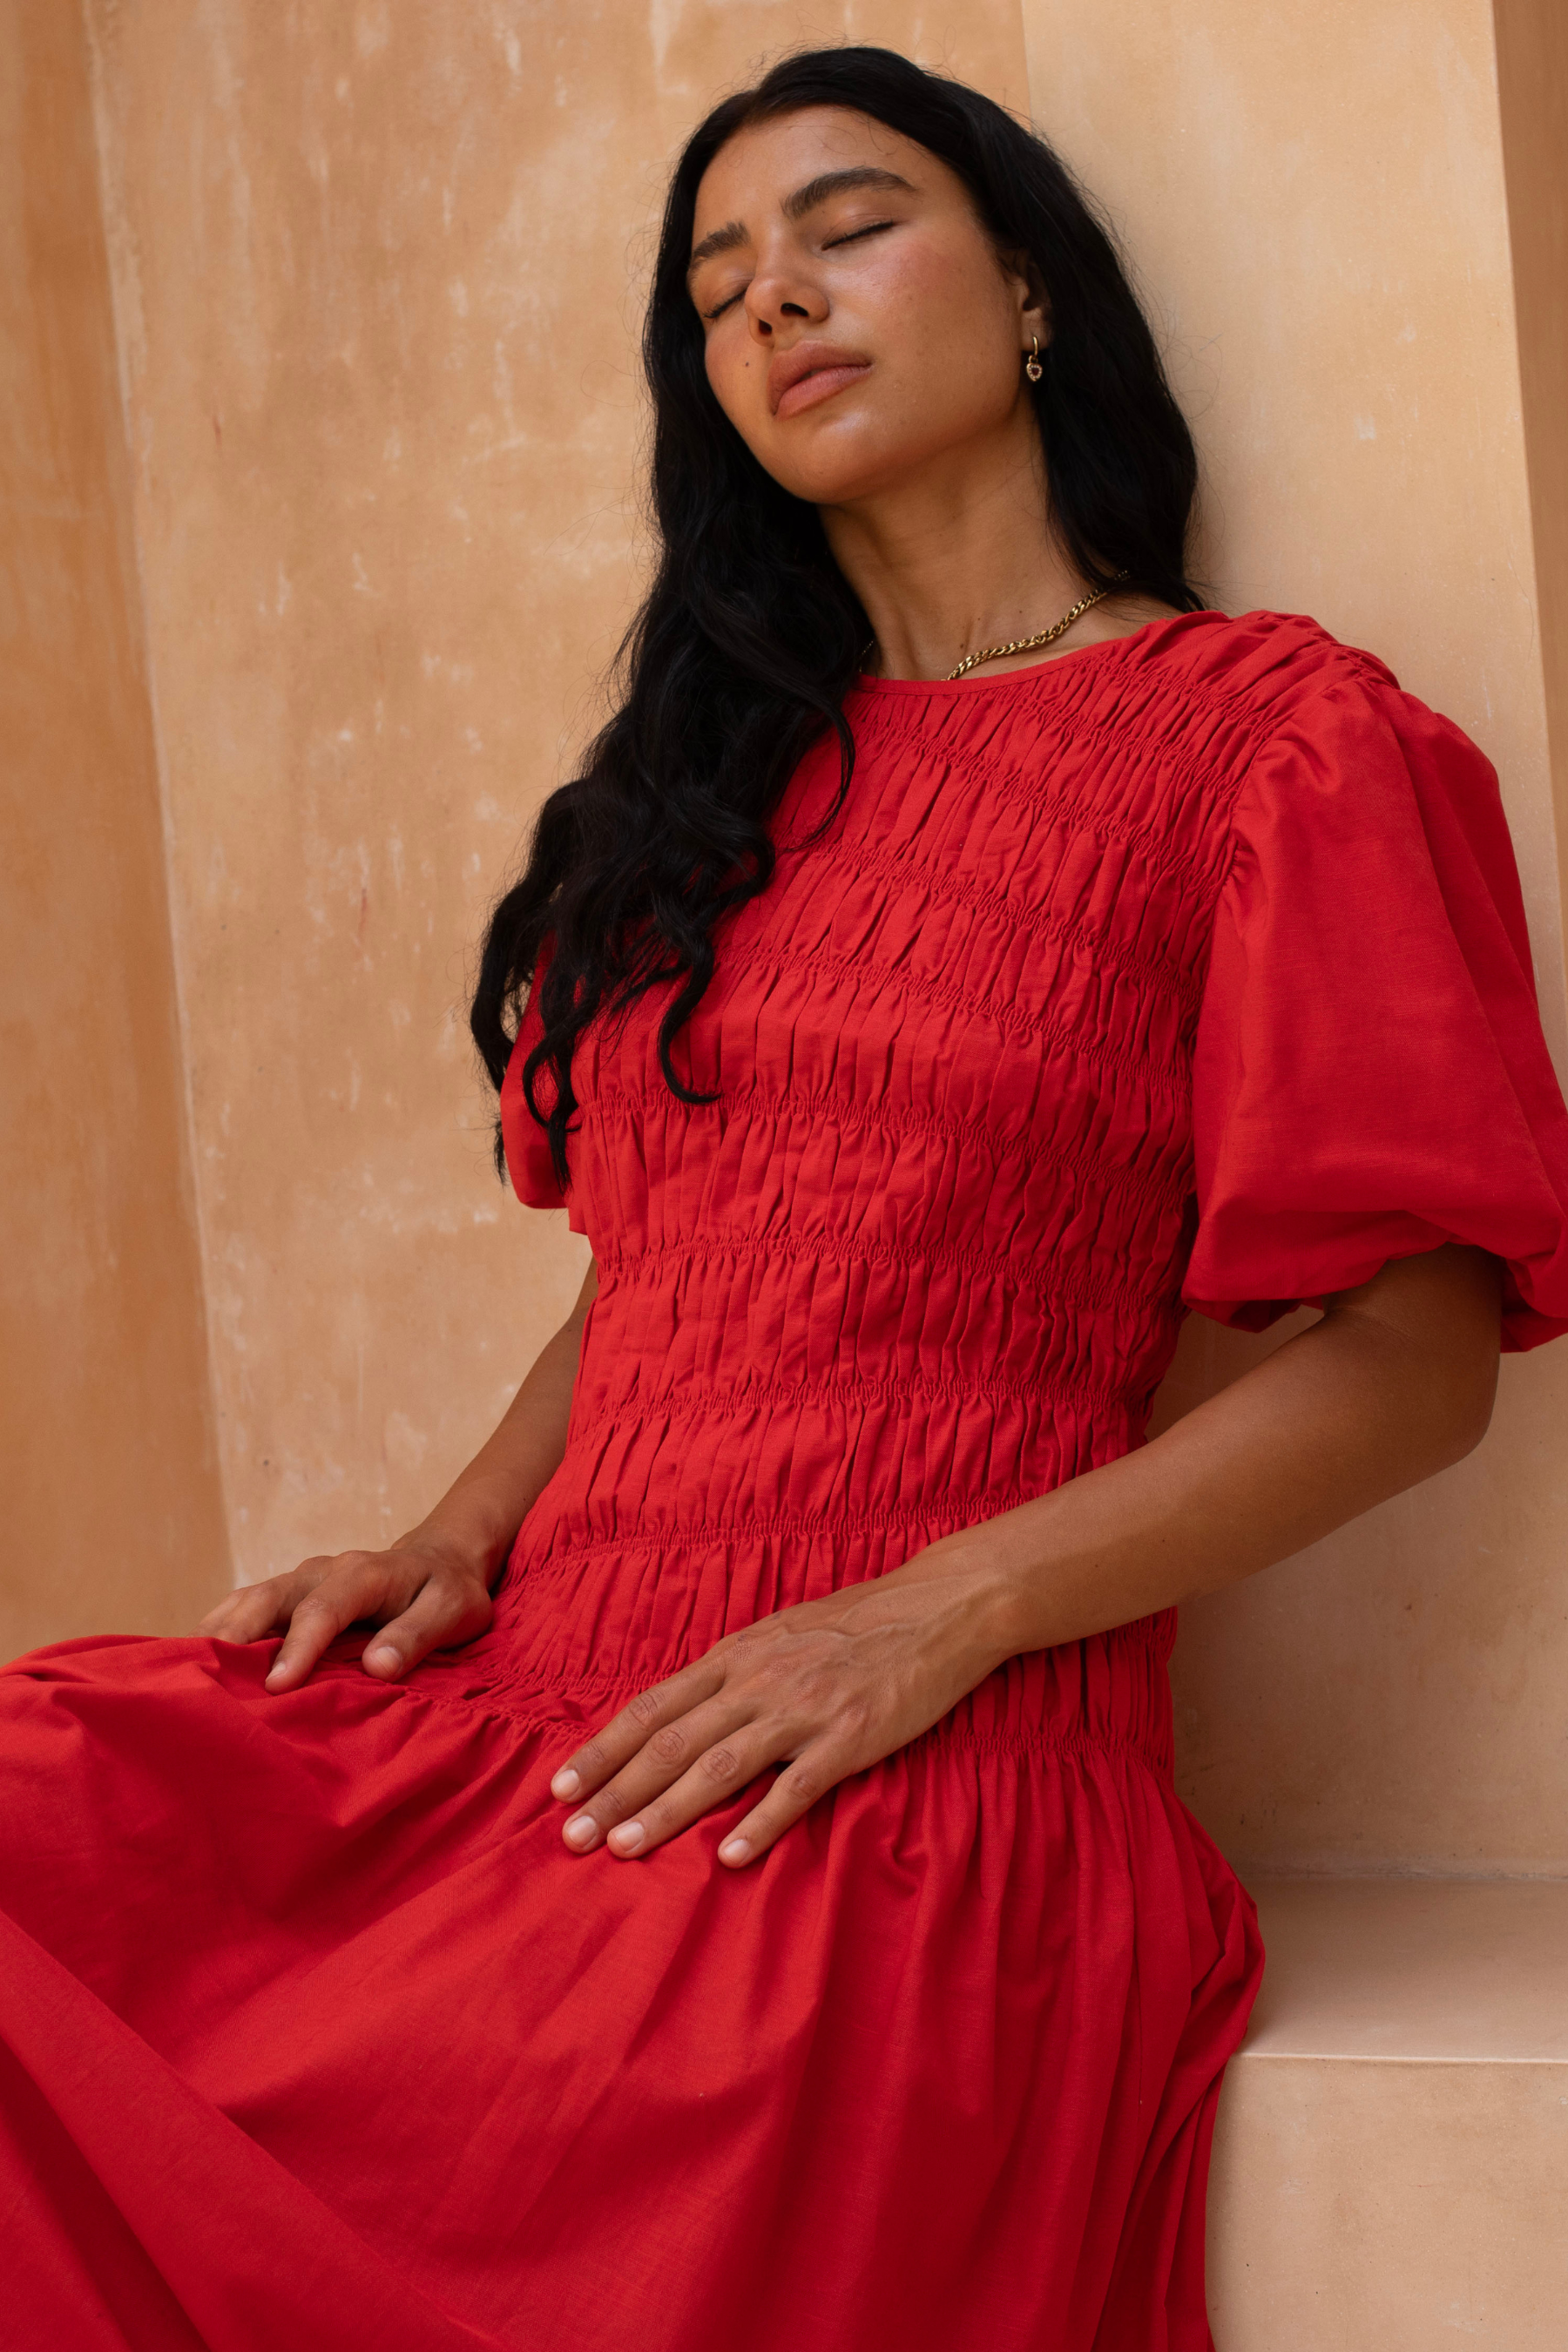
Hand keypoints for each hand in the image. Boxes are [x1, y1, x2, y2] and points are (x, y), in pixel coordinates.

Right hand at [196, 1532, 494, 1690]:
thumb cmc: (447, 1593)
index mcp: (363, 1574)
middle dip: (234, 1639)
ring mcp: (297, 1583)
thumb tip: (379, 1666)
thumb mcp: (453, 1611)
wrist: (439, 1561)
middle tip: (203, 1683)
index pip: (323, 1610)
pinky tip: (193, 1668)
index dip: (298, 1647)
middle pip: (267, 1600)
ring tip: (182, 1678)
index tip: (278, 1687)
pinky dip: (216, 1635)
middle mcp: (320, 1572)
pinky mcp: (284, 1597)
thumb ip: (418, 1635)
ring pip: (244, 1603)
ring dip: (215, 1637)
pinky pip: (241, 1611)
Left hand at [547, 1546, 1016, 1866]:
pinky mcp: (850, 1735)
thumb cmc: (858, 1623)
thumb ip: (732, 1675)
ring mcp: (803, 1708)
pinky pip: (797, 1786)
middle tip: (568, 1836)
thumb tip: (682, 1715)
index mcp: (736, 1656)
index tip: (559, 1787)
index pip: (652, 1708)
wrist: (938, 1606)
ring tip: (622, 1849)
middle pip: (670, 1743)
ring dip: (665, 1811)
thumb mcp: (780, 1634)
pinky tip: (730, 1858)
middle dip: (614, 1792)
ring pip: (718, 1767)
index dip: (603, 1749)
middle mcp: (758, 1680)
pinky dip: (761, 1823)